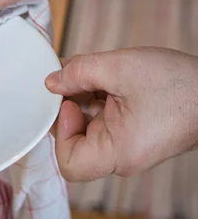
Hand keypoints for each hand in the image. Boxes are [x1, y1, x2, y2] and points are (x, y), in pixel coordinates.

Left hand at [45, 47, 197, 181]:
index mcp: (119, 153)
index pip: (69, 162)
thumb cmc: (180, 85)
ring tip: (89, 70)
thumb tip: (51, 81)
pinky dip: (96, 94)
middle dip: (68, 104)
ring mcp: (126, 144)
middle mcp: (121, 155)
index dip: (59, 131)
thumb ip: (79, 72)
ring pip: (86, 123)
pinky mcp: (131, 131)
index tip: (66, 102)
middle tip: (71, 77)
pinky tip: (99, 74)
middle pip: (74, 138)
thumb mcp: (120, 68)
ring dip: (81, 95)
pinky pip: (102, 117)